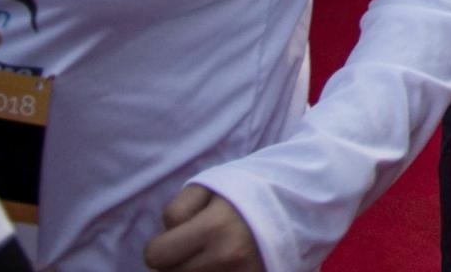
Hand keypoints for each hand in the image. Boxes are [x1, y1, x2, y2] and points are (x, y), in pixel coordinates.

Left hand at [142, 186, 263, 271]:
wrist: (294, 205)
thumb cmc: (244, 193)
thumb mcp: (207, 188)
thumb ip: (175, 211)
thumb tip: (162, 244)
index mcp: (215, 227)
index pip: (156, 256)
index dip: (160, 247)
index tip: (175, 239)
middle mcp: (228, 257)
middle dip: (177, 263)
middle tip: (197, 247)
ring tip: (210, 256)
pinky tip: (220, 266)